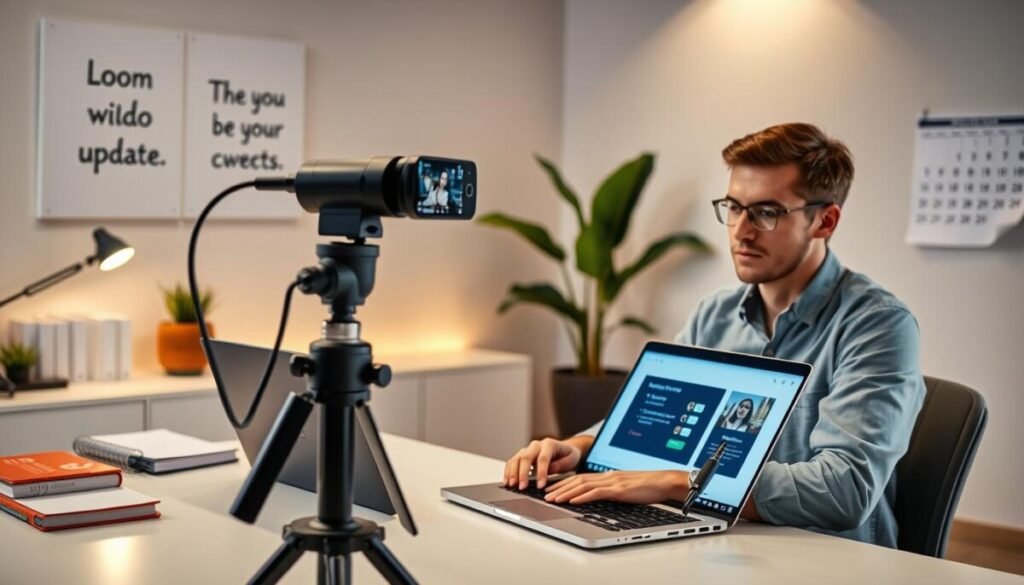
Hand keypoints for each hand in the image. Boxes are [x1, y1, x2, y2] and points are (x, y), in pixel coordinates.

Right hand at [503, 438, 584, 489]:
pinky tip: (506, 481)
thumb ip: (560, 464)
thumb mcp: (570, 459)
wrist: (564, 450)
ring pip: (516, 459)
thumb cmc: (568, 455)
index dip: (541, 472)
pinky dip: (508, 472)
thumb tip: (549, 470)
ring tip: (511, 485)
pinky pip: (512, 462)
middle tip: (522, 487)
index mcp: (549, 444)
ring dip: (512, 473)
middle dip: (522, 473)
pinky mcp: (521, 455)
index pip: (543, 458)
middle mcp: (536, 445)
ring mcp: (527, 449)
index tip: (540, 486)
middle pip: (526, 457)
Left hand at [544, 470, 688, 504]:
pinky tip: (573, 501)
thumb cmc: (648, 487)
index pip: (581, 478)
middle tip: (545, 495)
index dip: (564, 483)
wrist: (665, 482)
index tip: (552, 489)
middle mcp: (607, 476)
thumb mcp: (626, 488)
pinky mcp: (619, 489)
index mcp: (608, 476)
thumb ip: (612, 490)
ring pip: (583, 485)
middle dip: (559, 488)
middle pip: (577, 480)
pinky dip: (583, 496)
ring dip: (566, 493)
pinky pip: (597, 493)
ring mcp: (612, 481)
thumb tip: (601, 496)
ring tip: (553, 499)